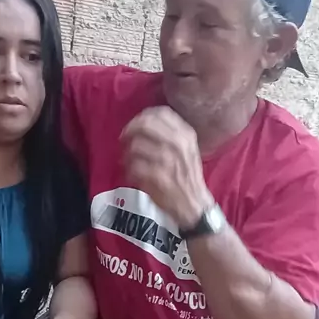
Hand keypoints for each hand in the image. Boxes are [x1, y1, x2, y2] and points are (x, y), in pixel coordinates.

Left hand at [122, 106, 212, 229]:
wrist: (195, 205)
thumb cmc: (188, 177)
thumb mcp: (187, 150)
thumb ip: (170, 134)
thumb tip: (143, 124)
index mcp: (185, 134)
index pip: (160, 113)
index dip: (142, 117)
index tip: (135, 126)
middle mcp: (178, 144)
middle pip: (145, 124)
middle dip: (129, 131)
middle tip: (123, 140)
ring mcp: (168, 160)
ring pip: (136, 145)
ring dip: (127, 154)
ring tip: (128, 161)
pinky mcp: (158, 177)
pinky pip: (134, 166)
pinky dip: (129, 170)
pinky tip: (132, 175)